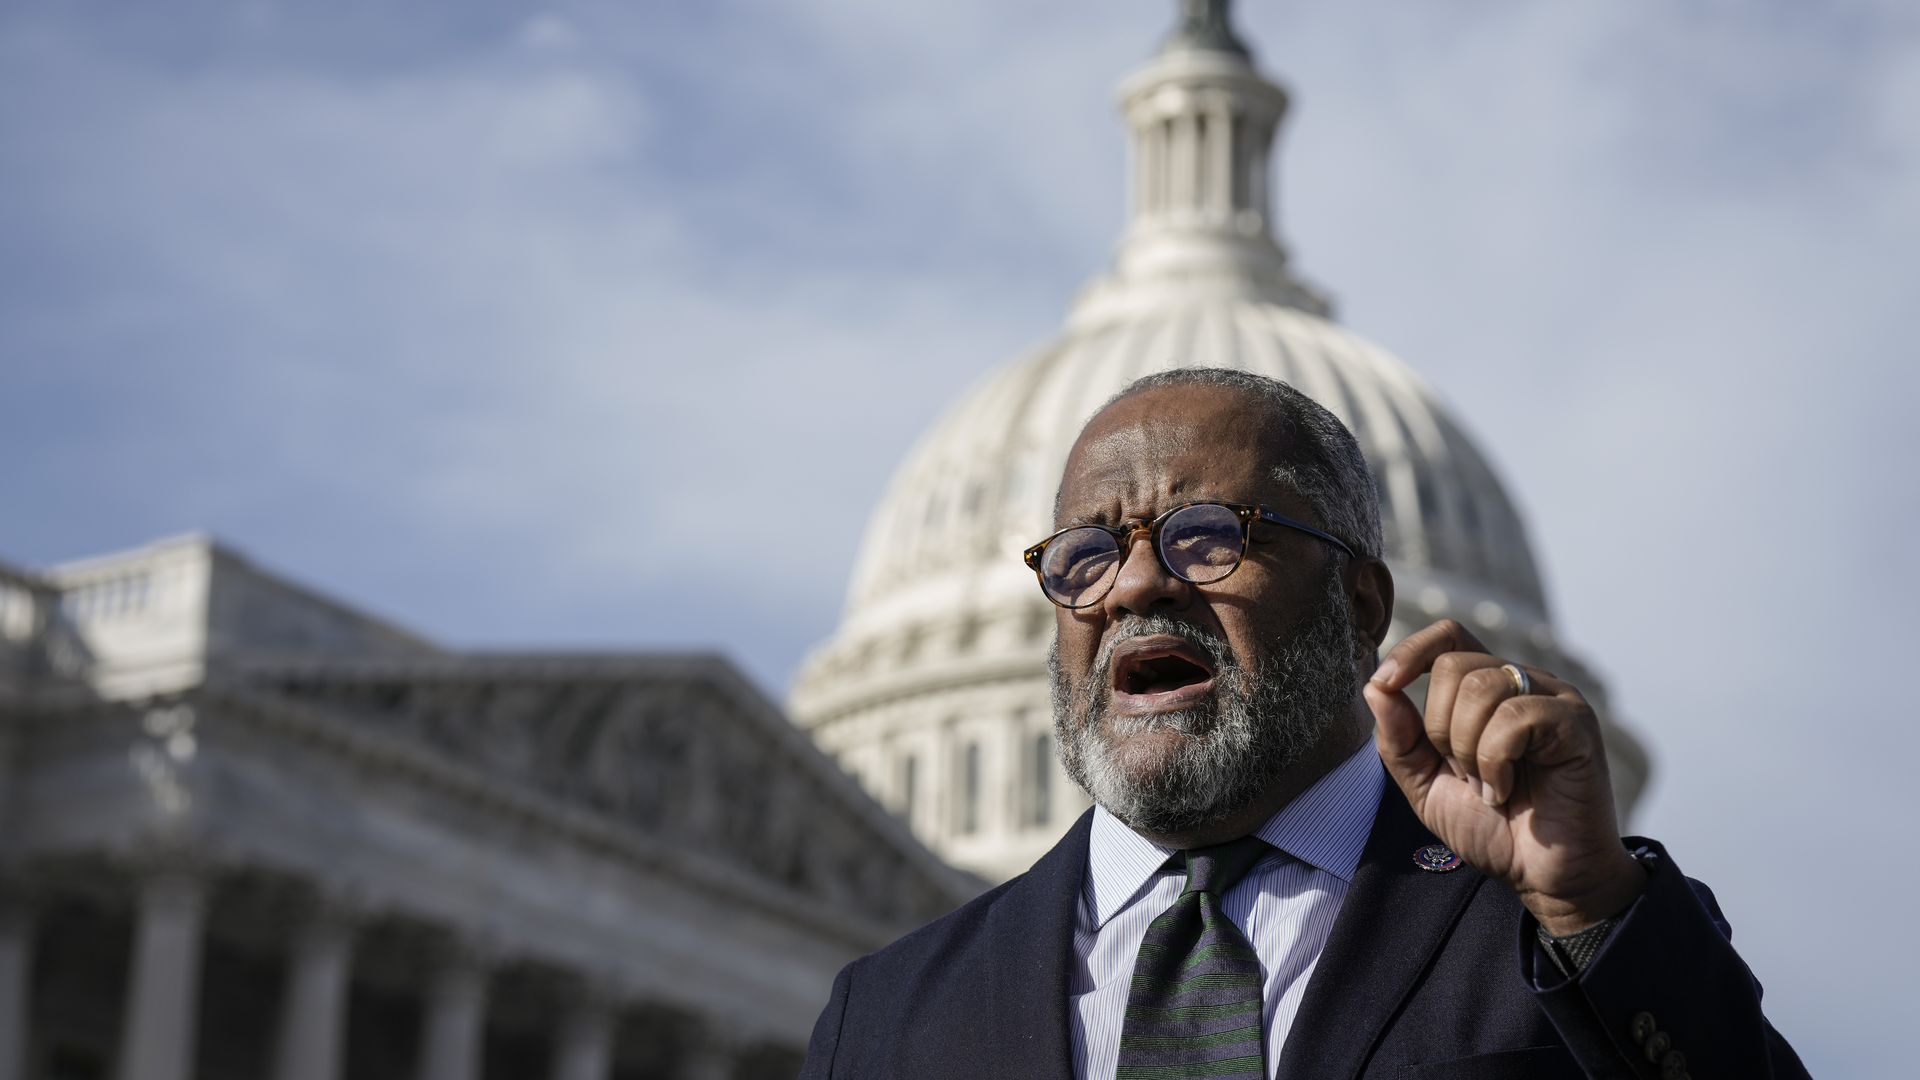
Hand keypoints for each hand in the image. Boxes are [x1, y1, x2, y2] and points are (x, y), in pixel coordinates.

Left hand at [1366, 619, 1644, 934]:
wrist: (1545, 879)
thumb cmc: (1492, 829)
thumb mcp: (1426, 784)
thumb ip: (1398, 739)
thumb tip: (1375, 687)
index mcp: (1488, 690)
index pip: (1449, 636)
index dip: (1411, 651)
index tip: (1385, 684)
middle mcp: (1523, 684)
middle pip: (1453, 665)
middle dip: (1439, 729)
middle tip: (1463, 775)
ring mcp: (1554, 699)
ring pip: (1480, 687)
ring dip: (1467, 749)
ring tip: (1488, 787)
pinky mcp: (1576, 723)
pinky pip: (1515, 717)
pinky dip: (1494, 761)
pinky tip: (1504, 793)